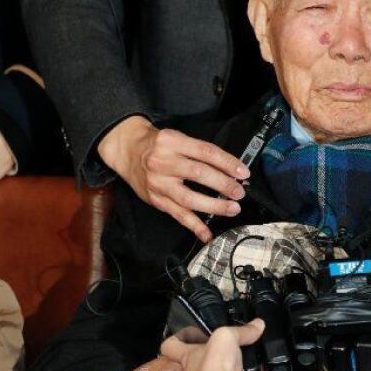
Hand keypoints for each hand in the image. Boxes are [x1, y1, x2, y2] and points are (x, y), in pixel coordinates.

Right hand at [98, 115, 248, 242]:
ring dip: (214, 205)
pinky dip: (194, 226)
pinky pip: (177, 215)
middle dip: (223, 184)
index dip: (227, 163)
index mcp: (172, 142)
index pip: (206, 152)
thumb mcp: (176, 137)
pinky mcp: (156, 199)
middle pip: (199, 174)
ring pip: (189, 198)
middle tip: (239, 192)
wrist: (127, 151)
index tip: (243, 173)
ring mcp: (158, 183)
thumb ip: (198, 151)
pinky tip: (207, 233)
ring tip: (232, 208)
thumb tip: (229, 169)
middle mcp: (163, 162)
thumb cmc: (156, 145)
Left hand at [161, 320, 262, 370]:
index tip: (195, 332)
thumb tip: (258, 324)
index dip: (179, 337)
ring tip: (239, 362)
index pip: (170, 345)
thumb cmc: (215, 366)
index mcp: (187, 357)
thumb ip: (242, 330)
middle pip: (194, 362)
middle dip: (208, 354)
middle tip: (223, 347)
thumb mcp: (227, 337)